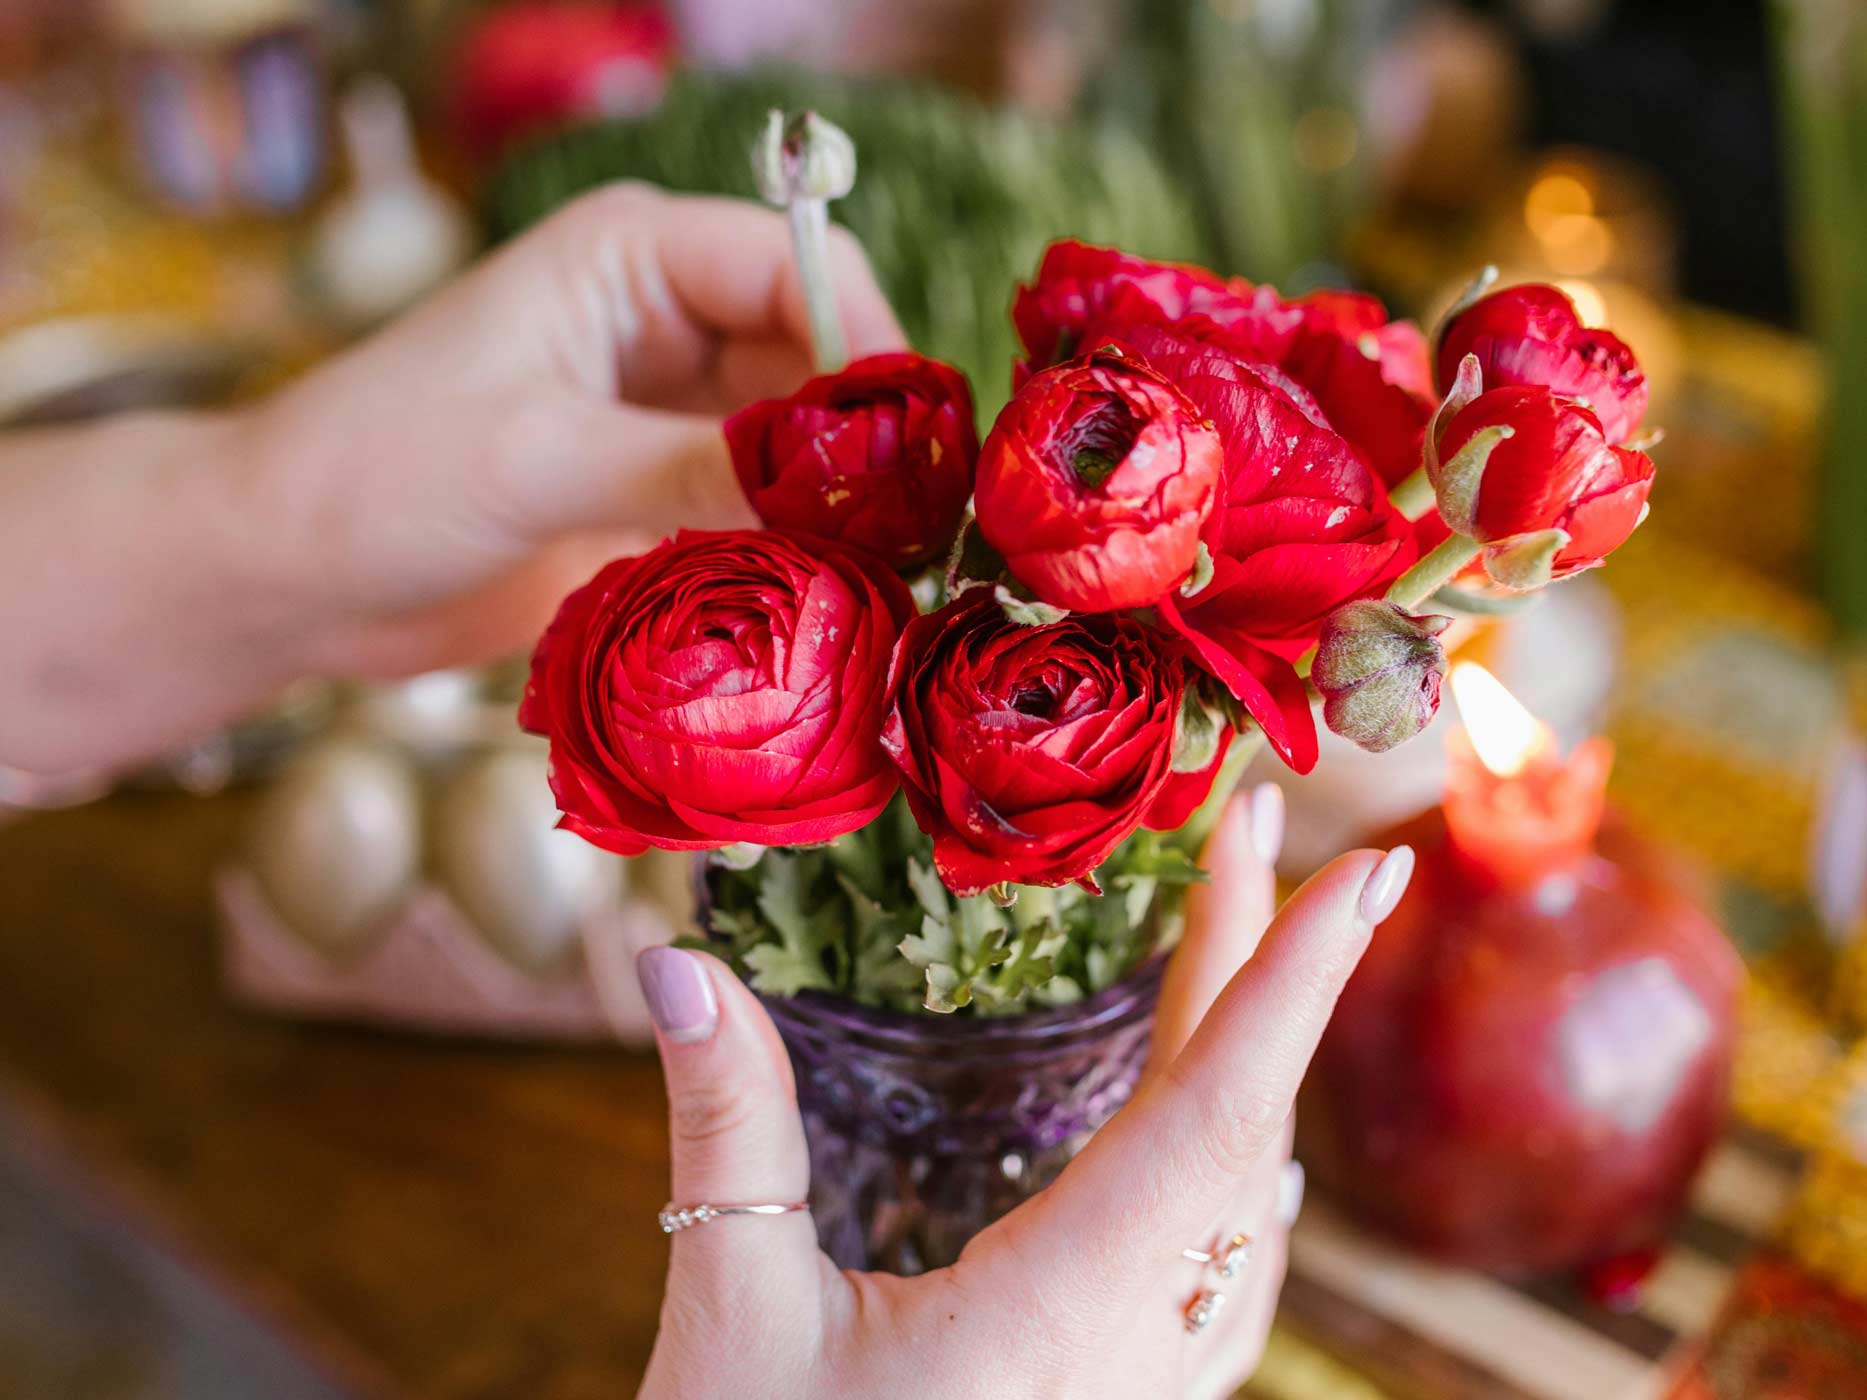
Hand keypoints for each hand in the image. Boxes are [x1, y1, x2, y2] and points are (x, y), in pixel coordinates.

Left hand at [250, 182, 904, 678]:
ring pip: (801, 447)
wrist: (287, 575)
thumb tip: (837, 491)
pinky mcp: (661, 497)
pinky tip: (829, 600)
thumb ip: (689, 466)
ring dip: (835, 507)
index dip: (867, 347)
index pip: (801, 266)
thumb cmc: (374, 476)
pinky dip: (797, 554)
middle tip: (910, 534)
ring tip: (881, 577)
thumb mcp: (537, 460)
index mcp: (634, 258)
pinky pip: (762, 515)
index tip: (905, 452)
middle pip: (819, 360)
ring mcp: (668, 415)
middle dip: (863, 440)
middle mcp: (666, 323)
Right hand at [631, 788, 1416, 1398]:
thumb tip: (674, 963)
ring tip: (1232, 930)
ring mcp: (1148, 1387)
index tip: (1366, 871)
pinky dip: (1233, 1152)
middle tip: (1256, 832)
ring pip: (1240, 1194)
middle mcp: (1138, 1348)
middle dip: (1256, 963)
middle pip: (1236, 1125)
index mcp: (1064, 1311)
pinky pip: (1223, 1262)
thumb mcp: (734, 1319)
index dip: (1293, 978)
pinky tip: (1224, 1125)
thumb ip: (727, 1132)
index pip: (1211, 1110)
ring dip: (1246, 1048)